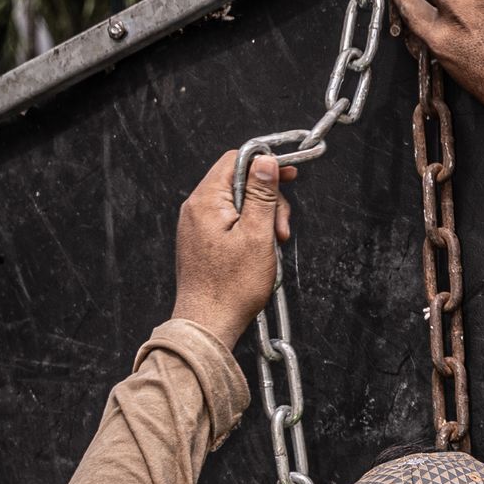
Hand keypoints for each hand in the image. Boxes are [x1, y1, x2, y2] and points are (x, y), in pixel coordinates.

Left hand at [172, 147, 292, 347]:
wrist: (208, 323)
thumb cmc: (230, 288)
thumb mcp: (257, 234)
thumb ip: (261, 194)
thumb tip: (265, 162)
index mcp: (206, 201)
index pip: (235, 160)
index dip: (264, 164)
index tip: (287, 175)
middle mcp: (196, 209)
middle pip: (239, 182)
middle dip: (267, 200)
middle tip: (281, 228)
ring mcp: (197, 225)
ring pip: (237, 204)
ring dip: (261, 219)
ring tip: (272, 245)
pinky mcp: (202, 240)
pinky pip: (230, 222)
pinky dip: (249, 230)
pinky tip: (259, 250)